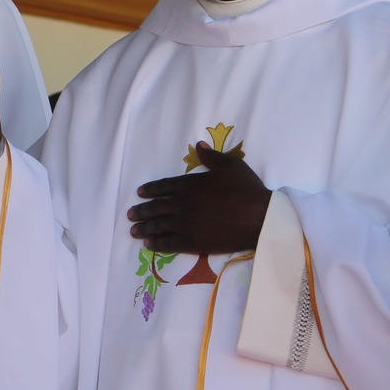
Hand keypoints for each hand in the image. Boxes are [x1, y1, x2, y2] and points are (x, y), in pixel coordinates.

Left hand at [128, 147, 271, 254]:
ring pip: (158, 225)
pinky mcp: (191, 242)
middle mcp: (182, 203)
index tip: (140, 193)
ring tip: (133, 230)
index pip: (164, 186)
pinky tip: (147, 244)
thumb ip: (212, 156)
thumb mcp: (231, 165)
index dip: (150, 190)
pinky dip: (156, 243)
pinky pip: (168, 243)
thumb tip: (199, 145)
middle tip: (131, 214)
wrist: (257, 217)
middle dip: (141, 211)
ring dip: (144, 228)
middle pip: (156, 207)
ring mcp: (185, 224)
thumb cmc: (246, 189)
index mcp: (190, 184)